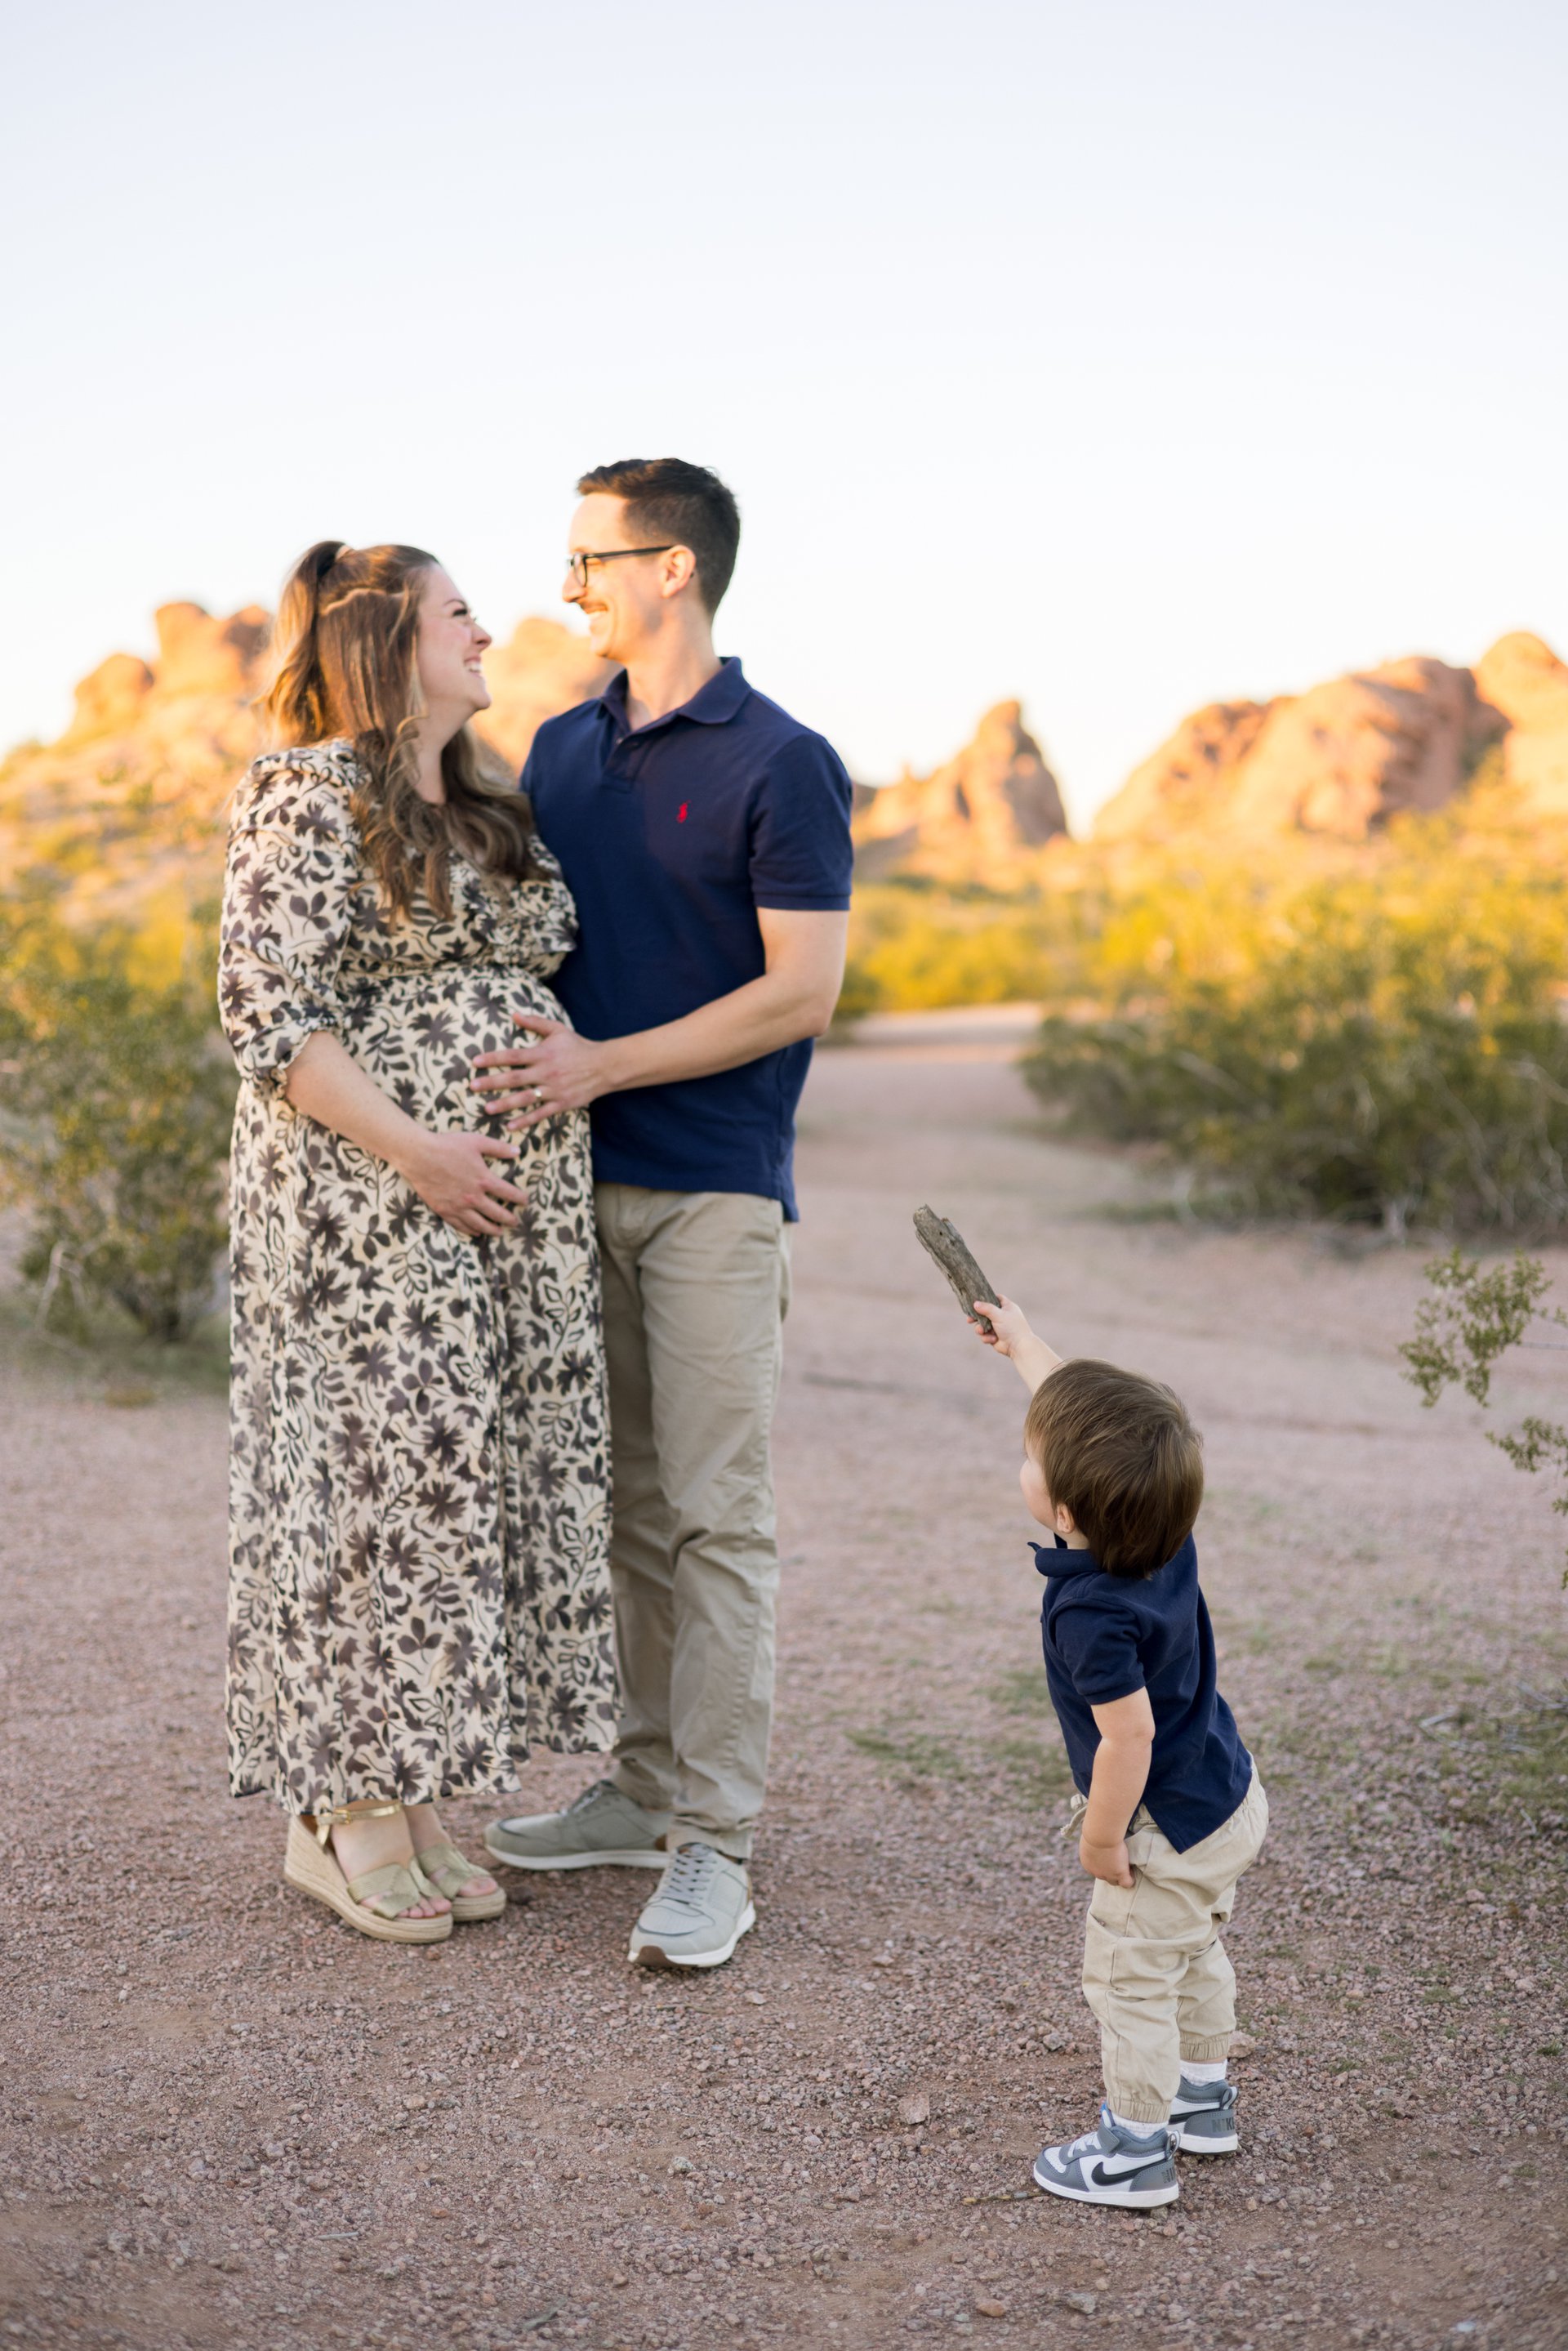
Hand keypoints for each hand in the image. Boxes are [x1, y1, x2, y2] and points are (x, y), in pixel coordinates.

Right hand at [401, 1129, 527, 1236]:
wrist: (419, 1155)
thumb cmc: (447, 1145)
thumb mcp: (476, 1141)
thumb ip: (498, 1148)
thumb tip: (518, 1152)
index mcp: (484, 1180)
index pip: (508, 1193)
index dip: (520, 1199)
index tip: (525, 1202)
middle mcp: (473, 1197)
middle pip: (497, 1213)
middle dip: (509, 1219)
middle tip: (516, 1222)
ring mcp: (458, 1206)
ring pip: (480, 1224)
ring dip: (492, 1230)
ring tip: (500, 1232)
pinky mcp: (444, 1210)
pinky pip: (461, 1225)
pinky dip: (471, 1231)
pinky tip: (477, 1233)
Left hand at [471, 1015, 609, 1127]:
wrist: (604, 1066)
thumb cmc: (578, 1046)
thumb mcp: (558, 1030)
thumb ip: (535, 1022)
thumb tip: (513, 1015)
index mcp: (543, 1054)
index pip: (513, 1056)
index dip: (493, 1058)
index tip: (475, 1062)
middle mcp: (545, 1072)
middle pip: (514, 1078)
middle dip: (492, 1082)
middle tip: (472, 1086)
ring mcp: (553, 1090)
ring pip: (524, 1098)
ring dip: (504, 1104)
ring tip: (487, 1108)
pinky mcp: (561, 1103)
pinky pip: (540, 1114)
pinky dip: (525, 1120)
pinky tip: (510, 1125)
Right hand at [967, 1291, 1035, 1356]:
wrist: (1018, 1346)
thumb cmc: (1012, 1328)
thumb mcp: (999, 1315)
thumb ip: (986, 1308)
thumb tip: (975, 1303)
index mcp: (1006, 1307)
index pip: (995, 1298)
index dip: (986, 1299)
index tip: (976, 1300)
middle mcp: (1002, 1316)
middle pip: (985, 1313)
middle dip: (977, 1317)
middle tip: (969, 1319)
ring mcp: (998, 1327)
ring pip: (982, 1325)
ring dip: (980, 1329)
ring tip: (981, 1331)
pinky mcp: (994, 1336)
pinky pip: (984, 1335)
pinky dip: (987, 1337)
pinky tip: (993, 1339)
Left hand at [1079, 1833, 1134, 1888]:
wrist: (1101, 1834)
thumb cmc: (1095, 1830)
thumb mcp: (1091, 1837)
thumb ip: (1093, 1843)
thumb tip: (1097, 1838)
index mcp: (1087, 1863)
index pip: (1097, 1869)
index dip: (1104, 1864)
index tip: (1110, 1856)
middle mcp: (1096, 1872)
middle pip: (1105, 1877)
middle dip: (1111, 1871)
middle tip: (1119, 1861)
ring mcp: (1108, 1874)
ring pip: (1115, 1881)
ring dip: (1120, 1875)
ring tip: (1127, 1866)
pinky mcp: (1119, 1874)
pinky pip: (1127, 1882)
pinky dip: (1130, 1879)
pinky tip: (1132, 1871)